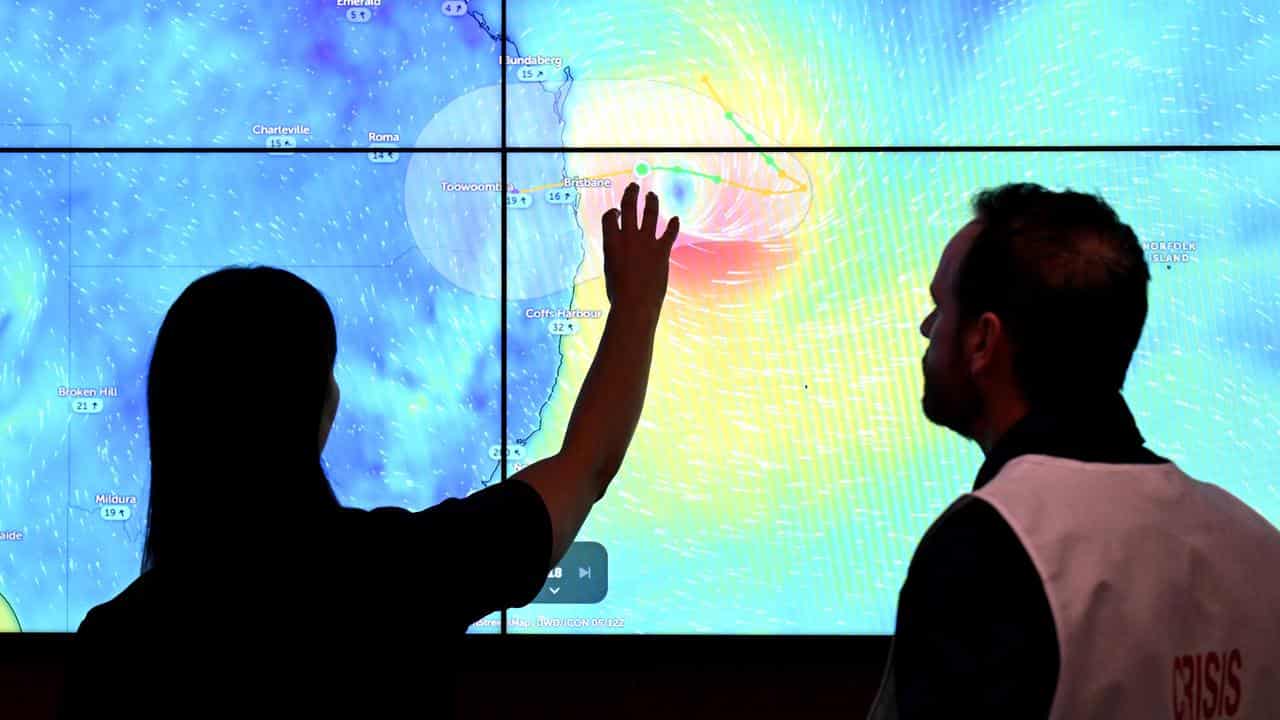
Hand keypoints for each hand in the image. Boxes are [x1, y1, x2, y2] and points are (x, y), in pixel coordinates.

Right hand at [601, 183, 679, 316]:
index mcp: (611, 242)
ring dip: (651, 202)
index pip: (609, 217)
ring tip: (652, 195)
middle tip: (634, 186)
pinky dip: (673, 225)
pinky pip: (669, 233)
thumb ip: (615, 256)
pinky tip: (675, 219)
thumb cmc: (619, 294)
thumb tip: (621, 255)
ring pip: (649, 213)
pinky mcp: (662, 250)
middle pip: (628, 207)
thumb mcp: (610, 271)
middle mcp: (628, 237)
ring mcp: (646, 242)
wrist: (635, 304)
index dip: (612, 212)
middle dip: (631, 194)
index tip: (615, 212)